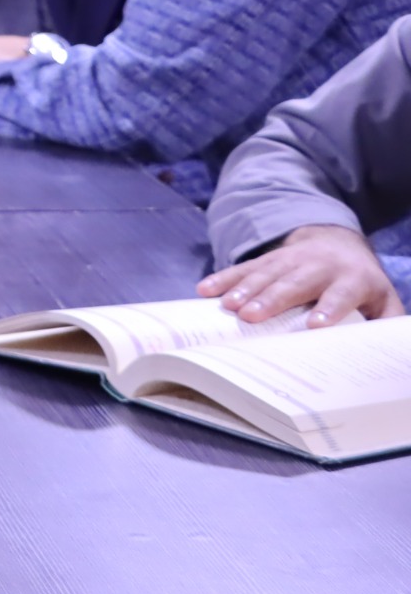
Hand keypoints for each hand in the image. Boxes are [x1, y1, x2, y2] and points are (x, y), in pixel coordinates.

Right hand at [198, 225, 404, 327]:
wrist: (337, 242)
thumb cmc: (359, 283)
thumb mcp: (383, 299)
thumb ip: (387, 322)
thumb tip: (386, 351)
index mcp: (352, 278)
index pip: (340, 294)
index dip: (328, 308)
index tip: (314, 325)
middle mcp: (319, 266)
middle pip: (294, 283)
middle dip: (272, 299)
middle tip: (251, 316)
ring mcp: (290, 259)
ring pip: (266, 273)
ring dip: (244, 289)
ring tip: (227, 306)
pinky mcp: (267, 258)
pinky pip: (243, 267)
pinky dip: (223, 278)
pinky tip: (205, 290)